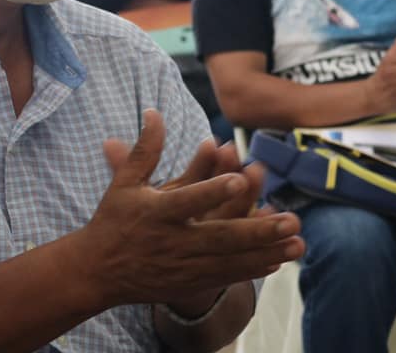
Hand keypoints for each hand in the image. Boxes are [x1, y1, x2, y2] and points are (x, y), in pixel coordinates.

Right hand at [78, 109, 303, 307]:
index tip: (240, 179)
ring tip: (298, 242)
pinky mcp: (187, 283)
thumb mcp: (125, 182)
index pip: (188, 200)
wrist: (97, 271)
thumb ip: (145, 148)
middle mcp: (171, 241)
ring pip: (230, 260)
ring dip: (266, 251)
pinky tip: (277, 260)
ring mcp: (182, 266)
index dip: (213, 190)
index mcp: (156, 212)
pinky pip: (224, 276)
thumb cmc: (113, 220)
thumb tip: (154, 111)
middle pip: (219, 236)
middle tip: (291, 220)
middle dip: (257, 230)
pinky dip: (251, 269)